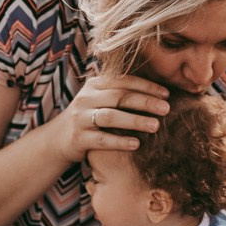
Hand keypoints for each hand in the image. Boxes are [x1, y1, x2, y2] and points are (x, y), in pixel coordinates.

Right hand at [55, 73, 169, 162]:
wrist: (58, 139)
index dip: (146, 86)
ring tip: (156, 126)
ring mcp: (80, 118)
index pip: (123, 81)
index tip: (166, 94)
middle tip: (166, 109)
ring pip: (110, 117)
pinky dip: (120, 141)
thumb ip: (120, 92)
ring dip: (135, 120)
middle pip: (119, 97)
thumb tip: (158, 92)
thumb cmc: (89, 117)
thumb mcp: (100, 100)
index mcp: (94, 85)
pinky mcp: (78, 138)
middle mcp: (85, 98)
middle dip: (145, 102)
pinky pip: (102, 139)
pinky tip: (136, 144)